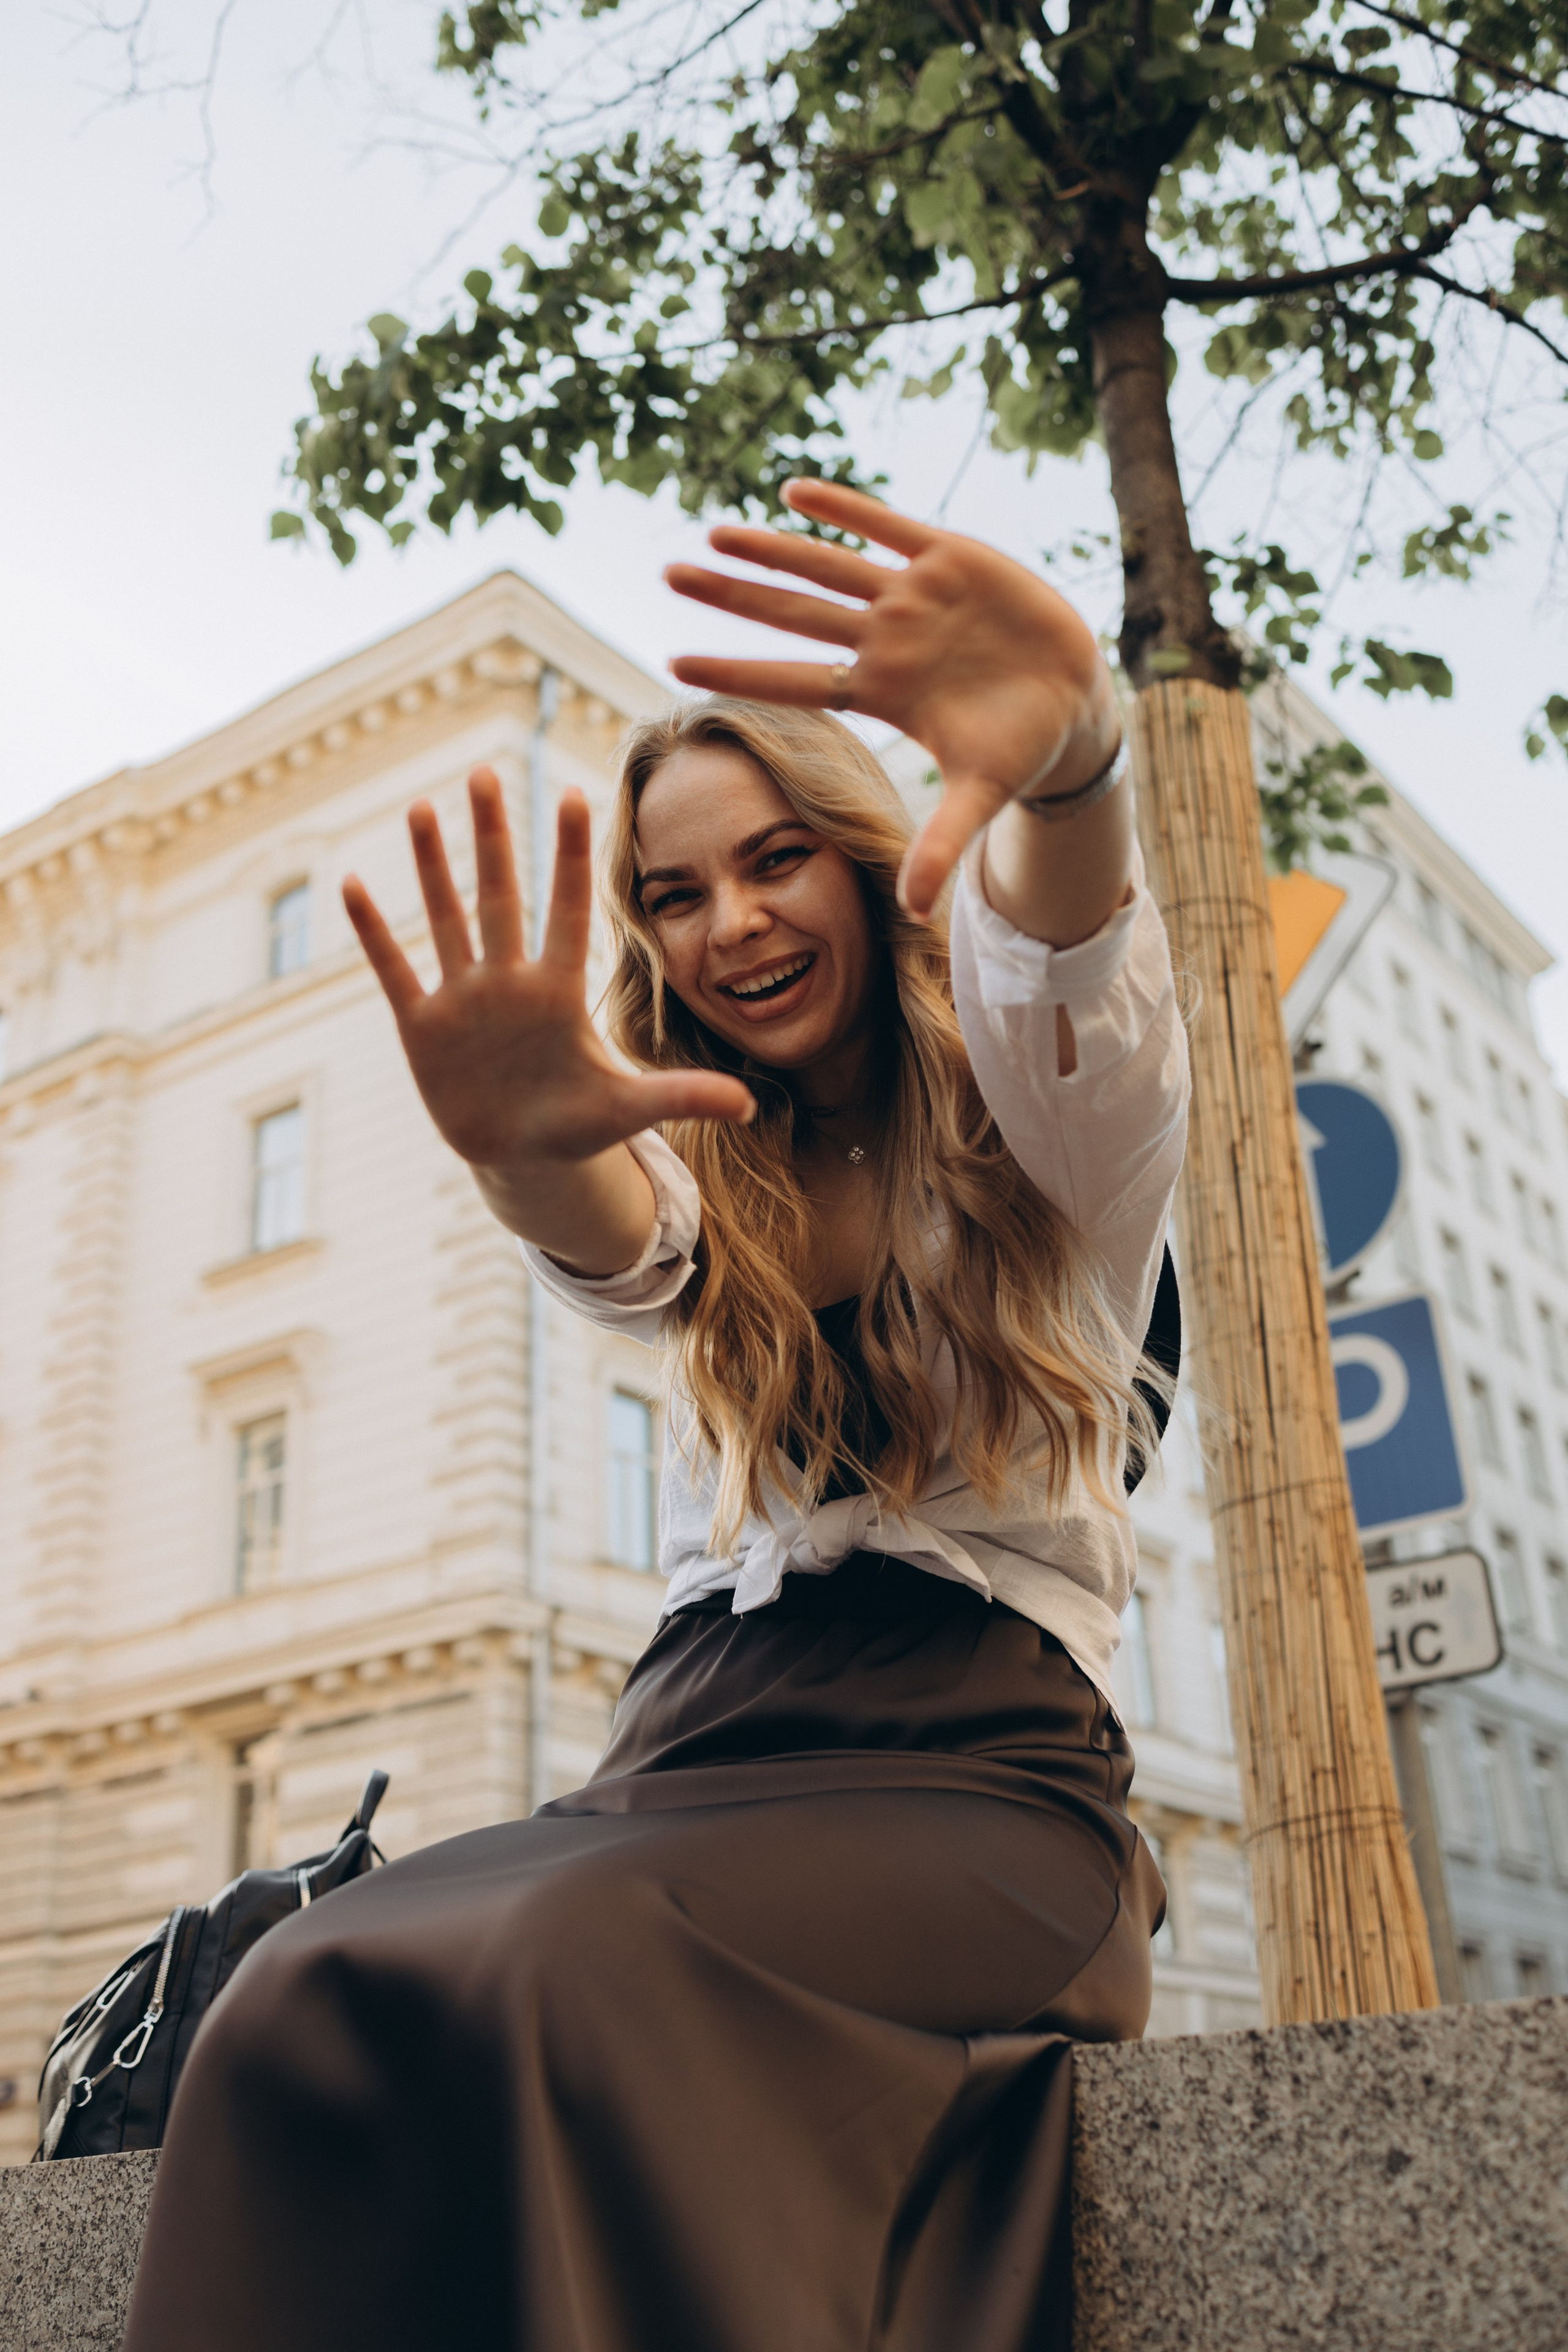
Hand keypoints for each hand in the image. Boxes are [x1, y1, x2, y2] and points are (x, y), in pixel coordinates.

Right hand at [343, 770, 753, 1253]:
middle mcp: (510, 981)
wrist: (523, 1158)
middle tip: (486, 772)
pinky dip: (373, 933)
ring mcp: (463, 999)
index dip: (571, 856)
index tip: (576, 794)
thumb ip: (682, 1097)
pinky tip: (351, 885)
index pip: (569, 909)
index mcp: (558, 991)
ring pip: (447, 917)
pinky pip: (396, 969)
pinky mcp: (424, 1028)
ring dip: (432, 866)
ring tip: (423, 807)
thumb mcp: (627, 1112)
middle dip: (494, 837)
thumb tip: (751, 1107)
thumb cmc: (577, 1126)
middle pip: (500, 896)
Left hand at [664, 480, 1120, 919]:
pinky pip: (887, 526)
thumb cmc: (1017, 747)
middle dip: (732, 593)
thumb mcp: (979, 797)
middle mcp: (885, 639)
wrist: (1072, 700)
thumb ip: (941, 845)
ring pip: (827, 564)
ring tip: (713, 530)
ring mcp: (914, 596)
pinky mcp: (952, 557)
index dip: (735, 670)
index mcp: (880, 690)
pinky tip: (794, 493)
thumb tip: (914, 912)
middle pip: (792, 613)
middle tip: (667, 574)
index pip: (792, 681)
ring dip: (772, 548)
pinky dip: (844, 510)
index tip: (672, 665)